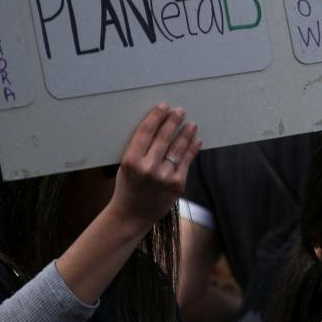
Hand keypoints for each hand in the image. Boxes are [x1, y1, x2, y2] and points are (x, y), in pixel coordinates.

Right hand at [107, 104, 199, 236]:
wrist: (132, 215)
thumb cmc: (128, 186)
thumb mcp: (126, 166)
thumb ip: (139, 149)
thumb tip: (158, 126)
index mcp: (130, 160)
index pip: (145, 132)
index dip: (156, 116)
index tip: (163, 106)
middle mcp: (147, 167)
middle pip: (163, 137)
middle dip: (173, 121)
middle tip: (179, 110)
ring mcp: (164, 176)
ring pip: (178, 148)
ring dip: (186, 133)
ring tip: (191, 123)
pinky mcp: (177, 184)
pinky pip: (187, 162)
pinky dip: (192, 149)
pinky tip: (196, 140)